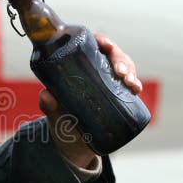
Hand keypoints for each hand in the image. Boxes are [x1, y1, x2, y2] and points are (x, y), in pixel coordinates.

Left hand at [40, 33, 140, 167]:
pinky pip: (130, 85)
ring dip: (130, 72)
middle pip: (112, 56)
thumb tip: (46, 95)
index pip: (92, 45)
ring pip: (124, 69)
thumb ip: (47, 104)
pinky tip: (136, 89)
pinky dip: (135, 84)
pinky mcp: (119, 96)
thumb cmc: (60, 120)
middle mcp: (95, 70)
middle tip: (120, 72)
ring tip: (130, 82)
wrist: (71, 143)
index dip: (101, 40)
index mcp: (78, 64)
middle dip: (120, 60)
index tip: (105, 44)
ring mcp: (108, 82)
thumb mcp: (53, 112)